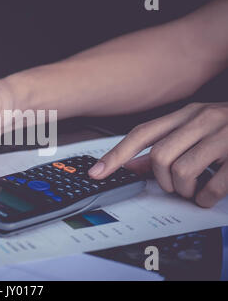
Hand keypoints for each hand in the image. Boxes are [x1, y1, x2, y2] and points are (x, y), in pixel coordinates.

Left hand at [89, 102, 227, 207]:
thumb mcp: (196, 131)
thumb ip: (165, 145)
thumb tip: (132, 163)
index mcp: (186, 113)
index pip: (141, 134)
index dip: (116, 155)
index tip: (96, 173)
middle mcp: (202, 119)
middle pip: (159, 156)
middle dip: (161, 180)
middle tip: (172, 186)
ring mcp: (224, 134)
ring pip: (182, 170)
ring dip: (183, 189)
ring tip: (192, 190)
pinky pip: (214, 184)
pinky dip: (206, 196)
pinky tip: (209, 195)